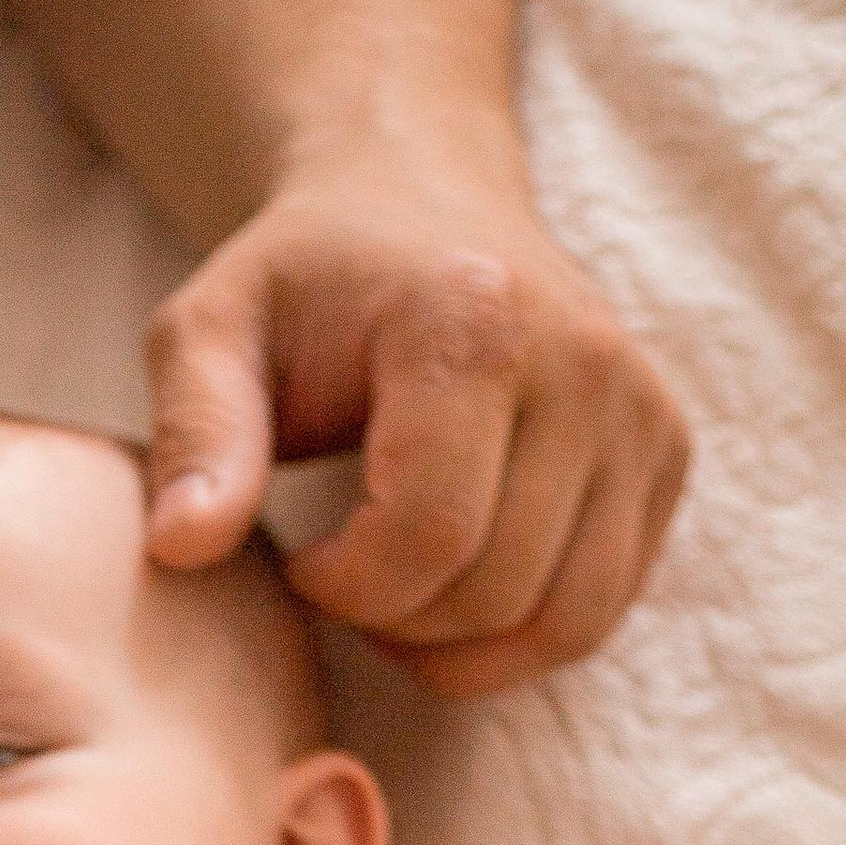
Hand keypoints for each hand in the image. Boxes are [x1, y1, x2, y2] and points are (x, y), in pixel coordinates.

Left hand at [143, 155, 689, 698]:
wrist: (416, 199)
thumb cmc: (304, 281)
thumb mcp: (209, 331)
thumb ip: (193, 434)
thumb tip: (181, 549)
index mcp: (475, 319)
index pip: (430, 538)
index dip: (346, 589)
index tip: (299, 557)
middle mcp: (586, 359)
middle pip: (495, 591)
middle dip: (395, 619)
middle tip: (340, 571)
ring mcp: (641, 408)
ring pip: (561, 621)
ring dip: (460, 646)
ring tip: (394, 584)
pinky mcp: (665, 452)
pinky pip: (598, 610)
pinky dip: (519, 636)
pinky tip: (451, 586)